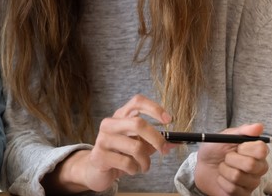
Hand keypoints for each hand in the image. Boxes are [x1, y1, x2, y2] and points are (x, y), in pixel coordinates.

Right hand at [47, 94, 173, 193]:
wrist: (96, 169)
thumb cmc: (120, 154)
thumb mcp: (139, 145)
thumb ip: (154, 141)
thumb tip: (175, 142)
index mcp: (120, 116)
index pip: (137, 101)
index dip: (154, 108)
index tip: (169, 121)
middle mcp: (110, 123)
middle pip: (138, 123)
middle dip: (156, 138)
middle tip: (163, 150)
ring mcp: (103, 138)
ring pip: (136, 147)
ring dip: (146, 161)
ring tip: (144, 166)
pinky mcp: (100, 155)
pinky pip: (127, 163)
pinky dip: (135, 169)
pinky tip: (131, 170)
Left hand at [195, 123, 268, 195]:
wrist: (202, 166)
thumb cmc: (214, 150)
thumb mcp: (223, 137)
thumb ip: (241, 131)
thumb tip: (259, 126)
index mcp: (257, 152)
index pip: (262, 149)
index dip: (245, 148)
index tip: (236, 147)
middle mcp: (259, 168)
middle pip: (251, 165)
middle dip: (231, 159)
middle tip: (226, 158)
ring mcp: (252, 182)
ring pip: (238, 176)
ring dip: (224, 170)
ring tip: (223, 167)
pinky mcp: (244, 194)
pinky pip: (233, 188)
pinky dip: (221, 181)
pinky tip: (222, 179)